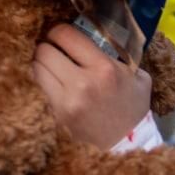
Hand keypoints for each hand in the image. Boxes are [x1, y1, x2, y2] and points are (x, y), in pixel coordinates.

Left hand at [32, 24, 152, 149]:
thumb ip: (118, 54)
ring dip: (42, 63)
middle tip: (54, 48)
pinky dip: (43, 80)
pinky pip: (39, 88)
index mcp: (104, 68)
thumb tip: (96, 32)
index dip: (59, 30)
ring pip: (36, 68)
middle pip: (44, 50)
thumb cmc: (133, 107)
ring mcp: (67, 102)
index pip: (65, 35)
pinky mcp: (57, 116)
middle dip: (47, 46)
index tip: (61, 34)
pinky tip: (52, 81)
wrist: (128, 144)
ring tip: (51, 64)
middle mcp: (82, 83)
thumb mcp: (137, 76)